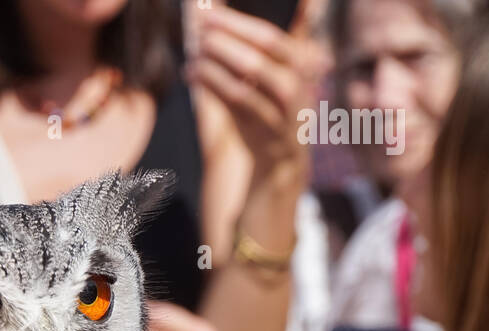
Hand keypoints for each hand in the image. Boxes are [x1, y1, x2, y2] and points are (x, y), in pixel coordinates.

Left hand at [186, 3, 320, 180]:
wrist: (283, 157)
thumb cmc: (274, 106)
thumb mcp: (277, 74)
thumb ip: (256, 50)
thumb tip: (217, 21)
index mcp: (298, 64)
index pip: (268, 37)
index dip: (237, 23)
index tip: (209, 14)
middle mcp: (292, 86)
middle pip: (257, 57)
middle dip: (224, 40)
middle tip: (200, 31)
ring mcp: (277, 111)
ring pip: (242, 83)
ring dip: (213, 64)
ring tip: (194, 52)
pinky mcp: (259, 130)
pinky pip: (231, 104)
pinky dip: (209, 85)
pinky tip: (192, 74)